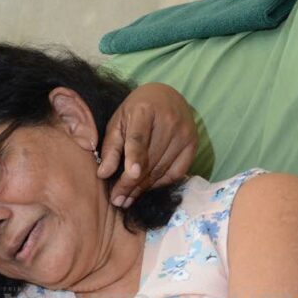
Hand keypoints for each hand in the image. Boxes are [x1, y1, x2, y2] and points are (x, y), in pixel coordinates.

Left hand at [98, 82, 197, 207]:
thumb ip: (110, 147)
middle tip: (117, 200)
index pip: (139, 138)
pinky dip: (160, 183)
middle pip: (149, 160)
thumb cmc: (136, 111)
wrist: (166, 97)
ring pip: (161, 169)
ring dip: (143, 188)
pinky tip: (146, 188)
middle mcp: (168, 121)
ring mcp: (184, 133)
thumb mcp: (118, 123)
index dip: (135, 157)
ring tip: (127, 199)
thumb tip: (103, 174)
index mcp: (144, 111)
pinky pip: (176, 172)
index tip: (129, 175)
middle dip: (131, 184)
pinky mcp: (193, 143)